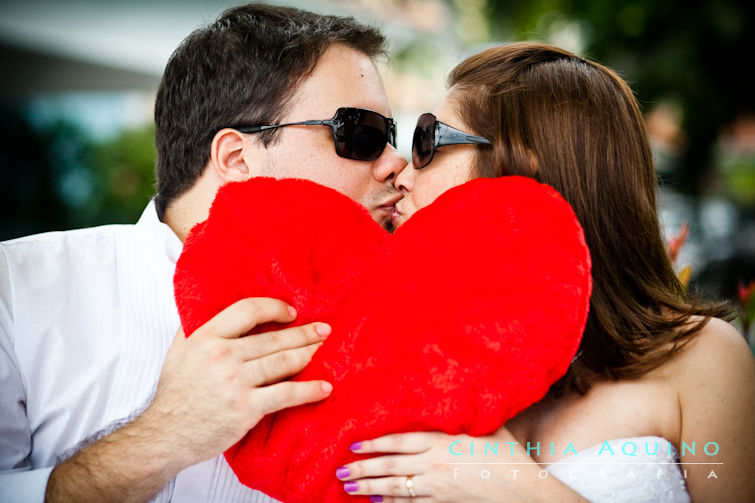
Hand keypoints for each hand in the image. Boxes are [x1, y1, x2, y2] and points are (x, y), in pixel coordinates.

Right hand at [46, 297, 332, 501]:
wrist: (165, 435)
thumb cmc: (175, 393)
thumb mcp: (178, 351)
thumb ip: (194, 326)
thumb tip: (205, 303)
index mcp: (207, 337)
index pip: (248, 310)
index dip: (274, 308)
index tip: (291, 313)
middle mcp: (222, 355)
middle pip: (273, 338)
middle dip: (304, 333)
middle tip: (325, 330)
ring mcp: (236, 382)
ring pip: (283, 362)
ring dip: (310, 355)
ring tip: (326, 350)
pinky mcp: (246, 408)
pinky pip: (286, 394)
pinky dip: (309, 391)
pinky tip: (324, 388)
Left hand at [337, 429, 586, 502]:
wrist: (523, 492)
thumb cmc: (508, 456)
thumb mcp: (488, 428)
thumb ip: (468, 414)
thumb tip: (464, 389)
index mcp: (442, 443)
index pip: (400, 442)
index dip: (375, 443)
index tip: (355, 445)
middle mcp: (434, 466)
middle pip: (390, 467)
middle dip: (363, 468)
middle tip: (340, 470)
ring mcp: (437, 488)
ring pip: (396, 488)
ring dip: (370, 486)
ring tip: (349, 487)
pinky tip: (378, 501)